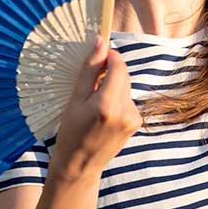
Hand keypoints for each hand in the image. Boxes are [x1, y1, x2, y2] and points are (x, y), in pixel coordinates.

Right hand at [48, 36, 141, 181]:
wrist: (79, 167)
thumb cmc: (71, 132)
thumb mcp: (75, 99)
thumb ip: (90, 70)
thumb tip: (101, 41)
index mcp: (107, 104)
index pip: (119, 66)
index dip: (110, 57)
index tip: (98, 57)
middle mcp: (125, 111)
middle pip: (123, 75)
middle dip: (110, 73)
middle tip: (90, 86)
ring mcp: (134, 118)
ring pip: (126, 87)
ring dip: (113, 88)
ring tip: (94, 105)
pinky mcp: (137, 123)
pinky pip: (128, 100)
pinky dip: (117, 100)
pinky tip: (104, 115)